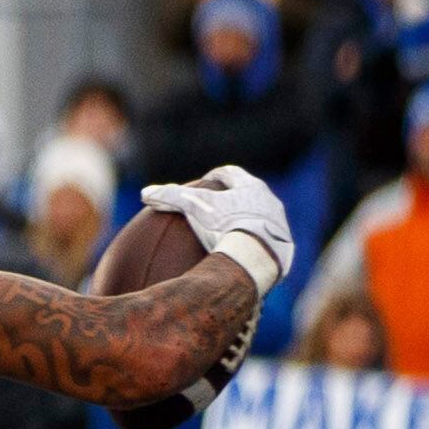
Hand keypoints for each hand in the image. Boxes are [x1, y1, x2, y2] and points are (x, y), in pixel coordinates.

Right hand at [142, 166, 291, 295]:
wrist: (258, 255)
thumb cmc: (226, 226)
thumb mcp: (194, 208)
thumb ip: (171, 198)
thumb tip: (145, 193)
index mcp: (249, 187)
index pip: (231, 173)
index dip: (217, 175)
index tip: (207, 180)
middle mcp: (268, 201)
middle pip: (249, 192)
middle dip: (234, 196)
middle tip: (220, 203)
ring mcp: (278, 223)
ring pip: (260, 215)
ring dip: (246, 219)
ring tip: (232, 231)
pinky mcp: (282, 245)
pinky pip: (265, 241)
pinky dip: (253, 243)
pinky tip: (242, 254)